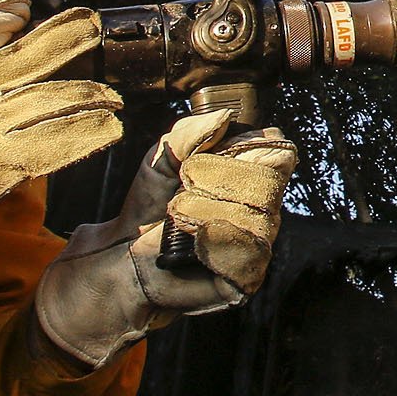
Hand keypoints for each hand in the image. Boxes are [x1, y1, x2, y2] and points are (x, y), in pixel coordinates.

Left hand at [32, 109, 298, 367]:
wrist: (121, 261)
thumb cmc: (145, 210)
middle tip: (184, 189)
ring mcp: (256, 245)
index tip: (208, 154)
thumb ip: (189, 135)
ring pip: (257, 214)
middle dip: (222, 179)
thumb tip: (224, 117)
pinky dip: (213, 239)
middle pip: (267, 181)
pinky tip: (190, 240)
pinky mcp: (245, 277)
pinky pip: (245, 249)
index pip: (274, 152)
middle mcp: (262, 211)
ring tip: (179, 216)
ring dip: (211, 209)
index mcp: (249, 180)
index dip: (246, 147)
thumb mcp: (161, 161)